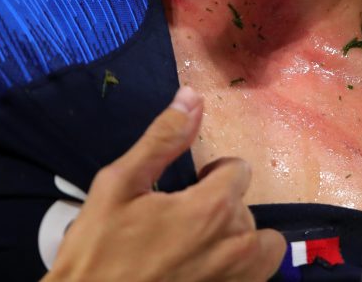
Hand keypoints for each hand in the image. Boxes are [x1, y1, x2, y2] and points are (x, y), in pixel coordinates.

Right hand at [43, 86, 285, 281]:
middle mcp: (236, 245)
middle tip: (182, 219)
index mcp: (212, 209)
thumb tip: (192, 97)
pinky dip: (242, 268)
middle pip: (246, 207)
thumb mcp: (119, 184)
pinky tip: (207, 267)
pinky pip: (258, 276)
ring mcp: (237, 280)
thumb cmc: (99, 249)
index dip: (214, 173)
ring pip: (262, 245)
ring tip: (203, 244)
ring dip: (240, 238)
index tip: (188, 187)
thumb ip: (163, 139)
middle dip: (220, 205)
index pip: (239, 170)